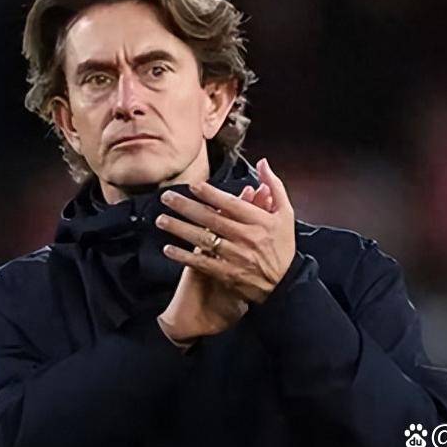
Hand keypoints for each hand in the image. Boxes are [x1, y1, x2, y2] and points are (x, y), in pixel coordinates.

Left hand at [156, 158, 295, 340]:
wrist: (286, 283)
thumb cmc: (283, 245)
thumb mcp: (285, 214)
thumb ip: (274, 186)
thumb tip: (263, 162)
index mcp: (259, 221)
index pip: (231, 204)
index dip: (211, 194)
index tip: (192, 186)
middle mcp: (247, 237)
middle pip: (211, 219)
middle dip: (186, 207)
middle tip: (165, 197)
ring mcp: (236, 257)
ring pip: (203, 240)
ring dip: (180, 229)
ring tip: (161, 220)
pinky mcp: (228, 274)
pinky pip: (202, 263)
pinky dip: (185, 257)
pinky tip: (168, 249)